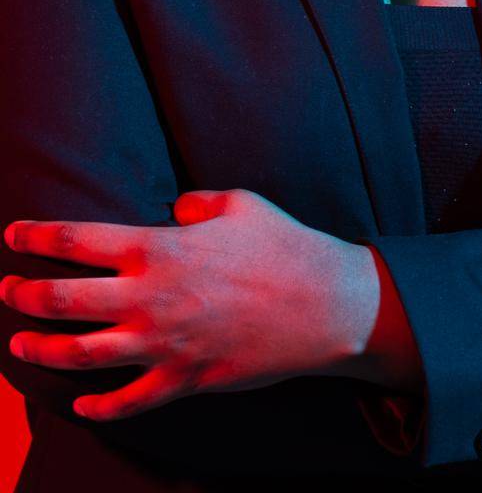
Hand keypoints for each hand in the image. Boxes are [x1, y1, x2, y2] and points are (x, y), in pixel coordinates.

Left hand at [0, 188, 413, 420]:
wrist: (322, 303)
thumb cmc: (282, 245)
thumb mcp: (239, 203)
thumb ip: (195, 203)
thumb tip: (173, 211)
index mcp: (159, 249)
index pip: (79, 241)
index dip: (39, 237)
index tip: (14, 236)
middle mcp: (150, 298)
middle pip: (66, 300)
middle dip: (26, 295)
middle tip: (7, 291)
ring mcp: (163, 344)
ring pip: (83, 354)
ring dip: (44, 351)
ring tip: (20, 346)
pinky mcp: (183, 379)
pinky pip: (128, 401)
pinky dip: (98, 406)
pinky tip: (81, 403)